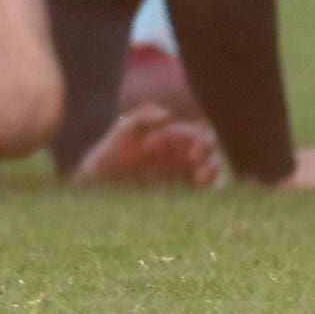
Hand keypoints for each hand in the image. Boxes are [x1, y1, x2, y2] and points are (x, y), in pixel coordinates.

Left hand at [71, 104, 222, 187]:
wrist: (100, 181)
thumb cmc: (112, 150)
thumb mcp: (124, 130)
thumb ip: (144, 117)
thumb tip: (169, 114)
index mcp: (173, 136)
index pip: (200, 136)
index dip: (205, 144)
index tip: (194, 156)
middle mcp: (182, 153)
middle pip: (211, 156)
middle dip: (213, 163)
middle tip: (201, 176)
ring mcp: (183, 173)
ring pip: (211, 175)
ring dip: (214, 180)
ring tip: (202, 187)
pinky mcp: (181, 192)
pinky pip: (202, 194)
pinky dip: (209, 196)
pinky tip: (204, 199)